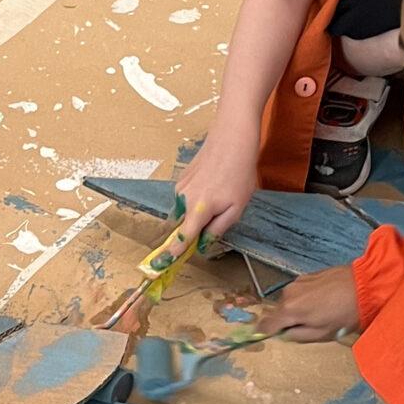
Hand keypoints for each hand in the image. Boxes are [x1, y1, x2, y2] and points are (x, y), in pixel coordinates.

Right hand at [162, 131, 260, 257]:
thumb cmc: (239, 173)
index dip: (173, 253)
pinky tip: (213, 186)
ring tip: (219, 196)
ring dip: (196, 213)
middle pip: (181, 226)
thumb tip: (204, 244)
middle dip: (193, 229)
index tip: (164, 264)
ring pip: (182, 211)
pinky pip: (184, 198)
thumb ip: (218, 229)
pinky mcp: (181, 179)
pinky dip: (195, 200)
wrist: (232, 139)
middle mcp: (183, 199)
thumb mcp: (236, 207)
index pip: (182, 238)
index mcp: (198, 210)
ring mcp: (180, 188)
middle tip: (215, 220)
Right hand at [271, 264, 359, 341]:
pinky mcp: (308, 274)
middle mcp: (288, 293)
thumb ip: (297, 336)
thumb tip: (284, 334)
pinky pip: (299, 290)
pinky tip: (322, 300)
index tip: (265, 335)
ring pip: (289, 300)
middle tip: (306, 326)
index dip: (265, 331)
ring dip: (297, 308)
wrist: (366, 285)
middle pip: (278, 311)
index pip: (267, 324)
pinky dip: (305, 297)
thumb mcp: (322, 334)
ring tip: (318, 312)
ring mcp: (298, 281)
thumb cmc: (346, 314)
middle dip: (287, 320)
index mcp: (290, 310)